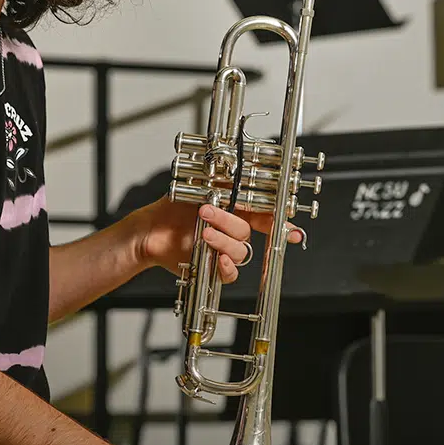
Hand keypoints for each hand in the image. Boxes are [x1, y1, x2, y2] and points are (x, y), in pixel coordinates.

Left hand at [132, 194, 304, 283]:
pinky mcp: (214, 267)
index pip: (265, 216)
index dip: (281, 223)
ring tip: (203, 233)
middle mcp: (231, 230)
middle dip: (228, 222)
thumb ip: (224, 182)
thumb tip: (239, 171)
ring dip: (223, 241)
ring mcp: (224, 249)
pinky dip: (226, 267)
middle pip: (248, 232)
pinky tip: (218, 259)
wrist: (151, 229)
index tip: (292, 230)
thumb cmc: (173, 207)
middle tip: (207, 213)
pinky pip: (231, 274)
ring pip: (240, 251)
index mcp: (235, 210)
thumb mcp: (200, 187)